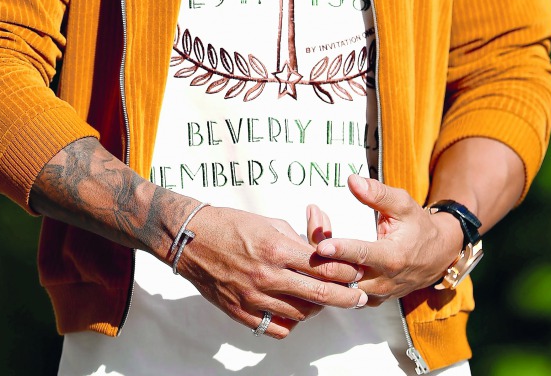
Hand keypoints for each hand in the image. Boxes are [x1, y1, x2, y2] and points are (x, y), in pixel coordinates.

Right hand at [176, 204, 366, 338]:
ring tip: (323, 299)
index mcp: (277, 249)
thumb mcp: (269, 223)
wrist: (192, 239)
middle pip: (320, 294)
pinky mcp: (242, 312)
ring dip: (317, 308)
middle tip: (359, 298)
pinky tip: (293, 310)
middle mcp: (268, 276)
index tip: (357, 273)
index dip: (346, 272)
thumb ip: (296, 241)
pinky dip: (290, 322)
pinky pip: (277, 328)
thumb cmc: (230, 225)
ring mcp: (254, 297)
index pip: (324, 266)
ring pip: (301, 314)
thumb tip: (319, 254)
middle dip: (346, 297)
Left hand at [309, 175, 463, 303]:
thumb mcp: (403, 204)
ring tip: (315, 228)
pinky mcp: (370, 299)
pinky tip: (322, 248)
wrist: (437, 255)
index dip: (341, 250)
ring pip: (340, 285)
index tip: (322, 245)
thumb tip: (352, 181)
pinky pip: (344, 291)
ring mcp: (375, 293)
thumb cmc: (418, 226)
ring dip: (324, 262)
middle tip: (312, 219)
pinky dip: (330, 273)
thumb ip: (377, 194)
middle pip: (344, 273)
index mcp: (393, 258)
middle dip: (323, 251)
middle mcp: (383, 281)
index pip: (363, 256)